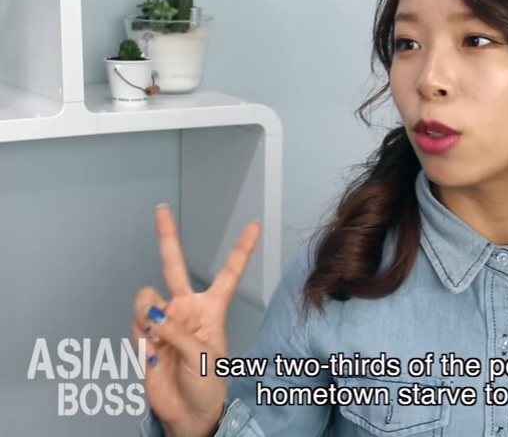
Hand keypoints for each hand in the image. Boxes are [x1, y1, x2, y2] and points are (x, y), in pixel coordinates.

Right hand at [132, 204, 260, 436]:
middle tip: (161, 210)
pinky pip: (136, 320)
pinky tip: (151, 348)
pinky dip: (141, 331)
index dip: (241, 248)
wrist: (187, 413)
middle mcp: (187, 308)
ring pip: (148, 296)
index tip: (254, 225)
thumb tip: (153, 312)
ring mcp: (163, 319)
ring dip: (150, 312)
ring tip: (160, 338)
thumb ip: (177, 331)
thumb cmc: (207, 385)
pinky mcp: (143, 334)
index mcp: (212, 308)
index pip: (229, 272)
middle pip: (175, 265)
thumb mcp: (204, 355)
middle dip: (167, 237)